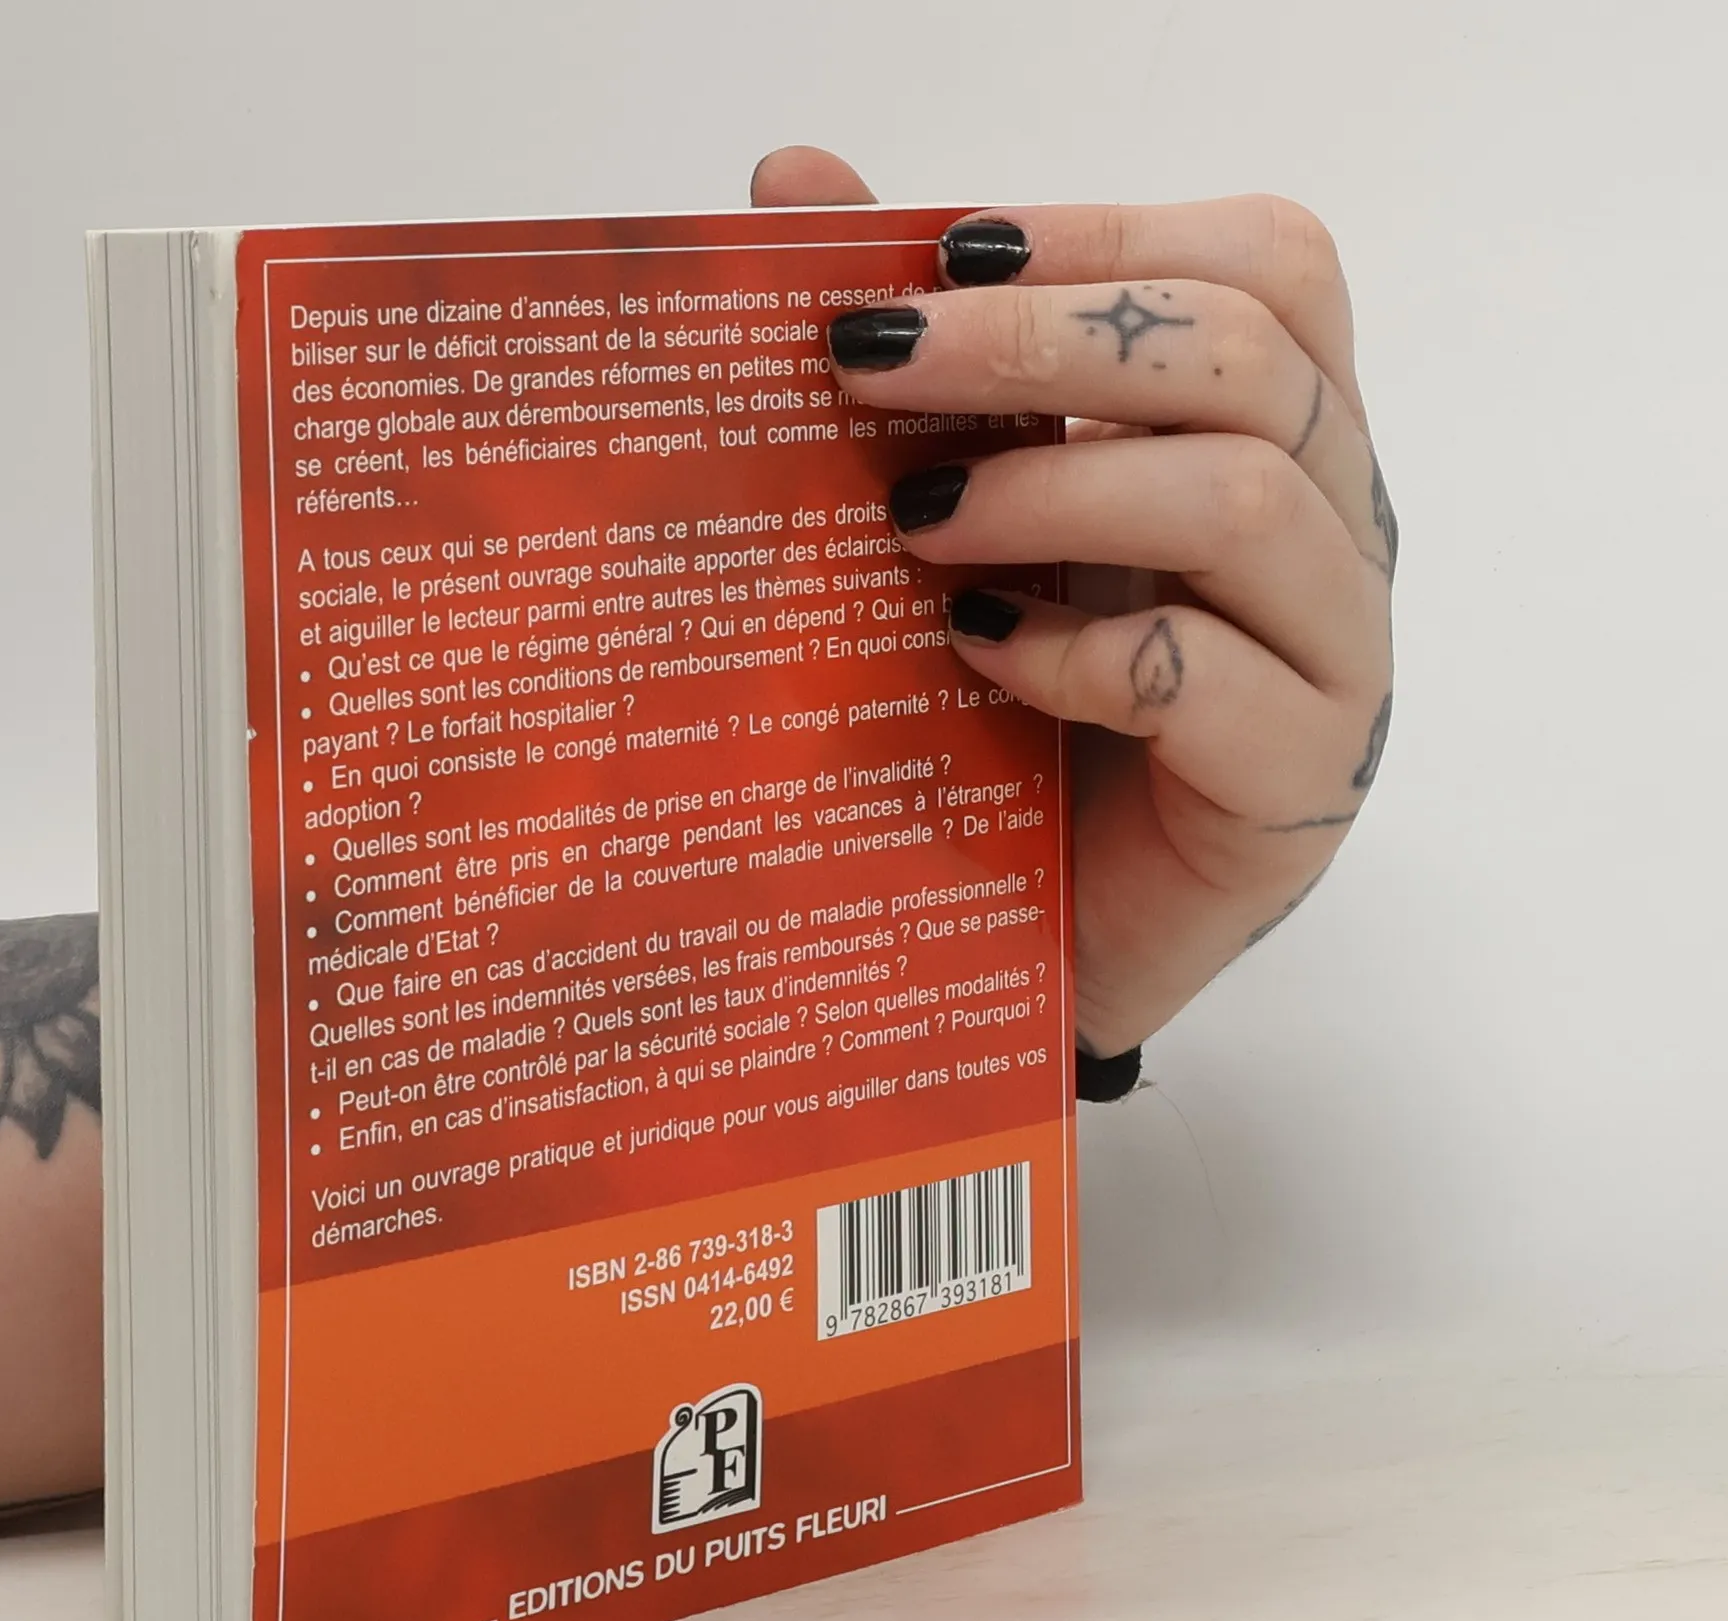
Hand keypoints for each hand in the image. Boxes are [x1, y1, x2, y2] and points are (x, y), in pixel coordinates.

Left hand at [751, 148, 1394, 1055]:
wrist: (1040, 930)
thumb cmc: (1014, 717)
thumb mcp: (968, 519)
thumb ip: (913, 363)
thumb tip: (793, 184)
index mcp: (1275, 438)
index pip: (1266, 266)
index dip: (1112, 235)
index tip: (940, 252)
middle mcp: (1332, 528)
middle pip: (1249, 356)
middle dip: (1043, 340)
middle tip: (871, 369)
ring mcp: (1333, 658)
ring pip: (1243, 501)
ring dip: (1052, 490)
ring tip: (913, 524)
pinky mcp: (1297, 783)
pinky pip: (1203, 675)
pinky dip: (1069, 646)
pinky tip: (974, 653)